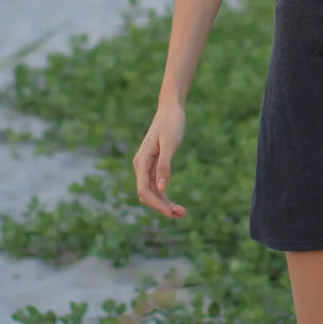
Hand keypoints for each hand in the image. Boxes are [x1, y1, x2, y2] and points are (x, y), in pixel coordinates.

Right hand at [132, 104, 187, 218]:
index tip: (172, 212)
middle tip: (182, 214)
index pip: (144, 190)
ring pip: (151, 193)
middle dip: (162, 207)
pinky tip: (175, 204)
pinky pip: (156, 186)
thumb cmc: (171, 123)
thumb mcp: (170, 144)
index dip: (157, 204)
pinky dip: (164, 197)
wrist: (170, 109)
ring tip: (181, 212)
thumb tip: (161, 189)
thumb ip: (164, 166)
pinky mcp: (154, 166)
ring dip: (164, 204)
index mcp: (141, 161)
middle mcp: (140, 166)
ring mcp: (146, 167)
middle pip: (147, 195)